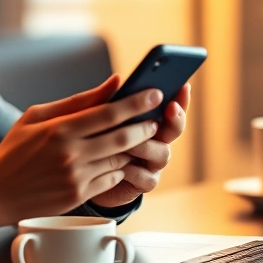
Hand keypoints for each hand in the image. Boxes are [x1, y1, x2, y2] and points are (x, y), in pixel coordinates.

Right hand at [0, 75, 162, 231]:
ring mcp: (76, 177)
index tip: (155, 93)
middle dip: (145, 126)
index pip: (109, 113)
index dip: (136, 102)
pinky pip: (111, 179)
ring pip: (120, 160)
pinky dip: (117, 168)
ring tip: (137, 139)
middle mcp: (70, 154)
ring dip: (133, 149)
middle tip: (154, 120)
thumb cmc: (15, 150)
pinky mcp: (78, 196)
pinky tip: (115, 161)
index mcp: (59, 129)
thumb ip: (77, 101)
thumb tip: (113, 83)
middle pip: (122, 137)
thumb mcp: (37, 116)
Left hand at [89, 83, 190, 208]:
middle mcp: (155, 139)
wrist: (79, 176)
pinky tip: (120, 166)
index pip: (169, 106)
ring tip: (130, 142)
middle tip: (170, 108)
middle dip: (175, 118)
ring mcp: (151, 162)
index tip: (183, 86)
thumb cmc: (89, 141)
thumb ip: (105, 102)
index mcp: (146, 120)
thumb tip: (117, 79)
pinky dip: (134, 170)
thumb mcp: (92, 120)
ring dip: (146, 145)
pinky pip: (146, 177)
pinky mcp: (143, 182)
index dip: (179, 98)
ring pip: (161, 152)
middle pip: (174, 129)